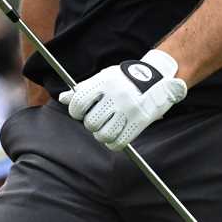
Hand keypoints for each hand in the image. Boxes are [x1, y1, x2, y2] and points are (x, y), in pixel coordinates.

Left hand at [58, 50, 186, 150]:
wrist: (158, 78)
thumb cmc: (124, 79)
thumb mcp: (104, 78)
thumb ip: (84, 89)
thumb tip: (63, 98)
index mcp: (104, 82)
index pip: (79, 102)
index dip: (76, 111)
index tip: (80, 113)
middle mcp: (116, 95)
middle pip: (91, 122)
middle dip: (91, 124)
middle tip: (97, 120)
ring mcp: (129, 108)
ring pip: (103, 134)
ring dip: (101, 135)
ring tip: (105, 129)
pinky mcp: (140, 121)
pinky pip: (119, 142)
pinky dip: (113, 143)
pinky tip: (115, 136)